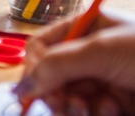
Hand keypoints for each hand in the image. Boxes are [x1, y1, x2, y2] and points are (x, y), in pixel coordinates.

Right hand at [16, 10, 134, 114]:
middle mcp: (91, 55)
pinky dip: (96, 114)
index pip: (42, 45)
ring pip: (66, 98)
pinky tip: (112, 108)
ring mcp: (102, 80)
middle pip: (50, 75)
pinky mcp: (113, 104)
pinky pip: (88, 113)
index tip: (32, 85)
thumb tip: (23, 84)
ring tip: (84, 108)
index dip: (33, 65)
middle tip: (58, 101)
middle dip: (52, 90)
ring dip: (71, 107)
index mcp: (86, 28)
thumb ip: (58, 64)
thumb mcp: (101, 51)